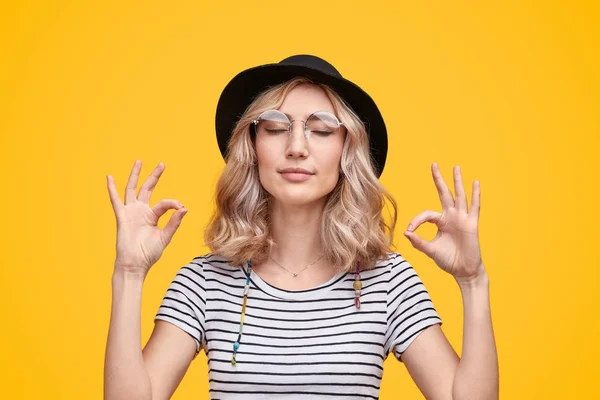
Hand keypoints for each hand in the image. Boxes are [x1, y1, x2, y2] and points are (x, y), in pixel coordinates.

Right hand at [107, 160, 187, 275]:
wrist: (135, 264)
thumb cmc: (149, 254)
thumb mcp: (165, 237)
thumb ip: (174, 222)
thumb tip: (184, 208)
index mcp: (152, 216)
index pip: (164, 203)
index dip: (173, 203)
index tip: (181, 206)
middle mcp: (141, 211)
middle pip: (148, 189)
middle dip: (154, 176)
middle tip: (162, 164)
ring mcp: (131, 212)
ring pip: (132, 189)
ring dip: (135, 175)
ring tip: (139, 162)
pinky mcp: (122, 216)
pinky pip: (116, 200)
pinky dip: (112, 189)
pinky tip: (109, 178)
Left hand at [403, 163, 484, 281]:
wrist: (463, 270)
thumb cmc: (448, 260)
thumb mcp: (430, 250)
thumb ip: (418, 242)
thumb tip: (406, 232)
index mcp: (440, 222)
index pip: (426, 214)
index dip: (416, 220)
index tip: (410, 229)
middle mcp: (451, 216)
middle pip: (443, 193)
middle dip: (438, 179)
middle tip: (433, 164)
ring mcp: (462, 218)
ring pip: (459, 195)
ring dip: (457, 181)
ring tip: (455, 167)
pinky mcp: (471, 223)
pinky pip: (474, 206)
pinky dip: (475, 194)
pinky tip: (475, 182)